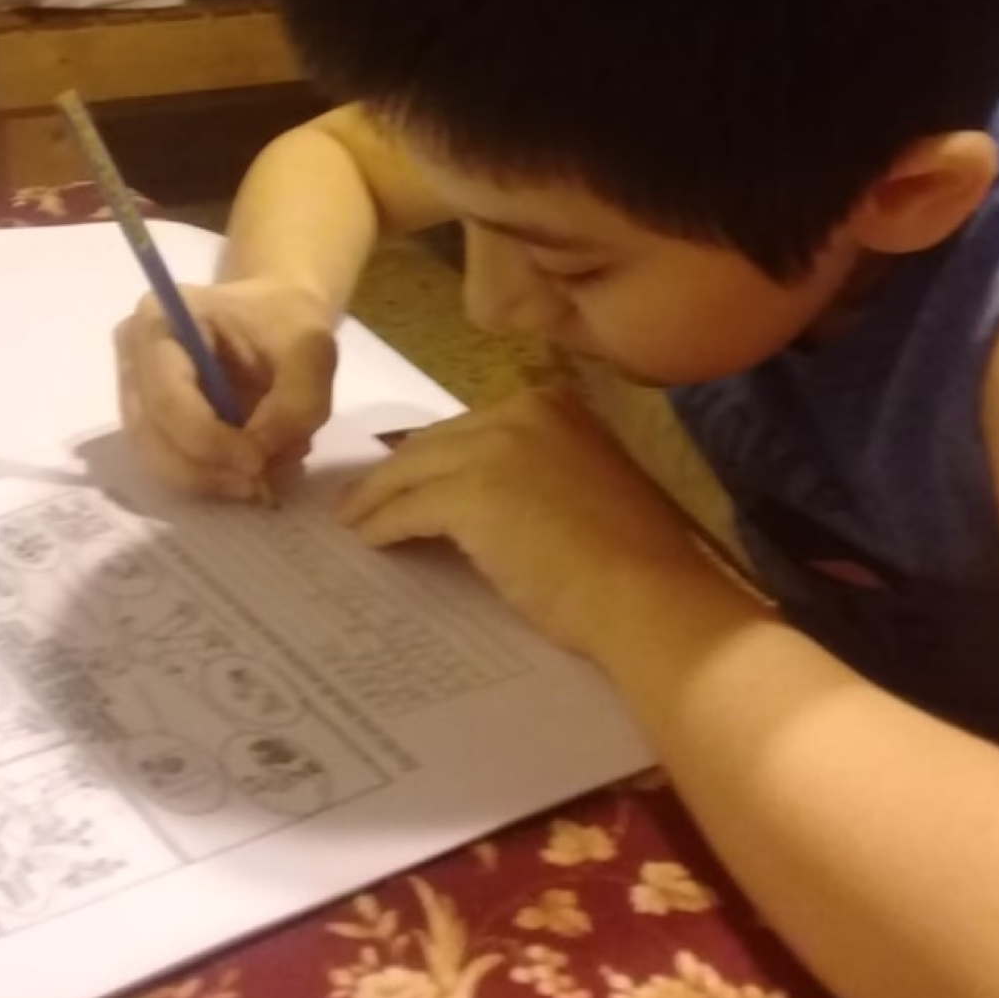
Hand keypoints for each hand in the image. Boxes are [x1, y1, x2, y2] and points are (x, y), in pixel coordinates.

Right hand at [115, 277, 336, 499]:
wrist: (276, 308)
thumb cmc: (288, 318)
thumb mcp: (311, 350)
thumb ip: (297, 403)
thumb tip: (262, 458)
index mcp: (160, 321)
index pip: (168, 397)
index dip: (210, 440)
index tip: (259, 462)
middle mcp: (132, 357)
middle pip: (152, 436)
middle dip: (208, 470)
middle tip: (260, 484)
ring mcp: (132, 390)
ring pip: (156, 458)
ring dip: (209, 480)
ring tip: (260, 480)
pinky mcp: (148, 419)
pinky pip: (168, 462)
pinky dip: (208, 477)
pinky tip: (246, 473)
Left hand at [337, 386, 715, 654]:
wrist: (647, 593)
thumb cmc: (632, 558)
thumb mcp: (584, 487)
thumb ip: (536, 473)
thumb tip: (484, 498)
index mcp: (555, 404)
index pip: (472, 427)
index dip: (436, 454)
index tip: (411, 476)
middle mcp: (520, 410)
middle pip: (435, 440)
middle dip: (397, 470)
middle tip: (363, 495)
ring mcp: (493, 447)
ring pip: (412, 470)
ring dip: (376, 497)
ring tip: (351, 518)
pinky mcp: (469, 493)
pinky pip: (408, 508)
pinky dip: (382, 525)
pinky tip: (368, 541)